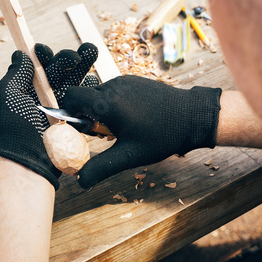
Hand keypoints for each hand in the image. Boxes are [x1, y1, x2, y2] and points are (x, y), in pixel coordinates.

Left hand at [0, 43, 98, 188]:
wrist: (29, 159)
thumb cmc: (14, 127)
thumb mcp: (7, 95)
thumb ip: (16, 73)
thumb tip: (20, 54)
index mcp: (26, 91)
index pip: (38, 68)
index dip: (43, 56)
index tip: (43, 50)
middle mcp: (43, 99)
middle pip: (59, 72)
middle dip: (69, 58)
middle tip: (78, 52)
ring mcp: (60, 110)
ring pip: (74, 83)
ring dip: (84, 67)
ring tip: (92, 53)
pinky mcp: (73, 122)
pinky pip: (85, 103)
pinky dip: (91, 90)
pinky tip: (95, 80)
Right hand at [63, 75, 221, 187]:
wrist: (193, 116)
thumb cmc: (161, 136)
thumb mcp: (128, 156)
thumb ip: (100, 167)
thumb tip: (80, 181)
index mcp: (106, 103)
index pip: (71, 96)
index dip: (68, 111)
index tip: (78, 128)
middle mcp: (112, 87)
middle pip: (85, 97)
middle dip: (86, 115)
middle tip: (103, 133)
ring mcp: (125, 81)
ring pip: (100, 94)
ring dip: (101, 110)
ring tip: (120, 128)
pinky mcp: (135, 80)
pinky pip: (114, 90)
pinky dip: (114, 103)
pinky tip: (132, 119)